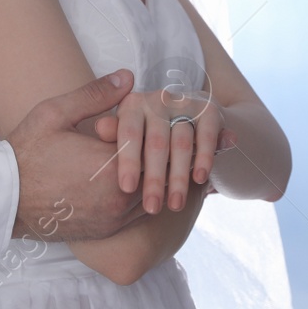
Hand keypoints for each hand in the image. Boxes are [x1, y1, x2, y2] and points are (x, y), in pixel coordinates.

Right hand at [6, 69, 146, 241]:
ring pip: (156, 195)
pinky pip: (141, 213)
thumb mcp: (56, 114)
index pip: (154, 144)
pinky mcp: (108, 230)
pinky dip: (142, 195)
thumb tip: (128, 77)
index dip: (150, 128)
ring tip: (142, 156)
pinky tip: (130, 179)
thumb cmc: (28, 153)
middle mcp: (119, 197)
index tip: (143, 117)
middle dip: (158, 152)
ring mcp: (115, 217)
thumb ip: (95, 95)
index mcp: (111, 165)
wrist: (5, 199)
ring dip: (153, 176)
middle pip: (162, 171)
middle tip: (153, 135)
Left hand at [93, 88, 231, 214]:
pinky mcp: (207, 110)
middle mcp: (157, 100)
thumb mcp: (123, 132)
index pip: (129, 133)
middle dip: (154, 179)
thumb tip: (100, 127)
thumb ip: (113, 132)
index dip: (128, 161)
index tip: (126, 189)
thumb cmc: (142, 133)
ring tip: (175, 204)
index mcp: (132, 105)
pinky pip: (206, 135)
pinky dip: (204, 156)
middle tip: (152, 208)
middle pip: (156, 143)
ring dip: (179, 176)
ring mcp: (183, 104)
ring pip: (181, 143)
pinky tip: (199, 179)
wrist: (182, 116)